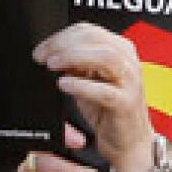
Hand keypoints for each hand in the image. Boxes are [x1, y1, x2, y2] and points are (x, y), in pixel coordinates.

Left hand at [34, 24, 153, 171]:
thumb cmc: (107, 109)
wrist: (128, 140)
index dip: (60, 36)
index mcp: (119, 49)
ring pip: (105, 57)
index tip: (41, 49)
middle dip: (63, 44)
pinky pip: (104, 91)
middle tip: (42, 56)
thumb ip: (74, 64)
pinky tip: (64, 84)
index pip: (88, 31)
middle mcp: (127, 61)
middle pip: (95, 38)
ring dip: (74, 57)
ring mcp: (130, 82)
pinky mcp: (126, 103)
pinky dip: (81, 85)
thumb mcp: (87, 80)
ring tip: (53, 66)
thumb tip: (50, 52)